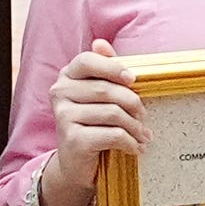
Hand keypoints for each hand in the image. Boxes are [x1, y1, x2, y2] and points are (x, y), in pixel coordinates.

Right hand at [39, 39, 145, 205]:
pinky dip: (130, 142)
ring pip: (112, 113)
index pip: (87, 61)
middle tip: (145, 116)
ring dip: (135, 126)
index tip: (133, 79)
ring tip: (143, 135)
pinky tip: (136, 148)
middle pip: (106, 89)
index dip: (113, 67)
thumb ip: (103, 69)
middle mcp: (59, 93)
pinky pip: (112, 135)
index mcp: (66, 76)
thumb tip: (101, 42)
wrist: (76, 163)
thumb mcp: (98, 96)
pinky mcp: (72, 139)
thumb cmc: (93, 124)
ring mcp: (63, 116)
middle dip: (133, 103)